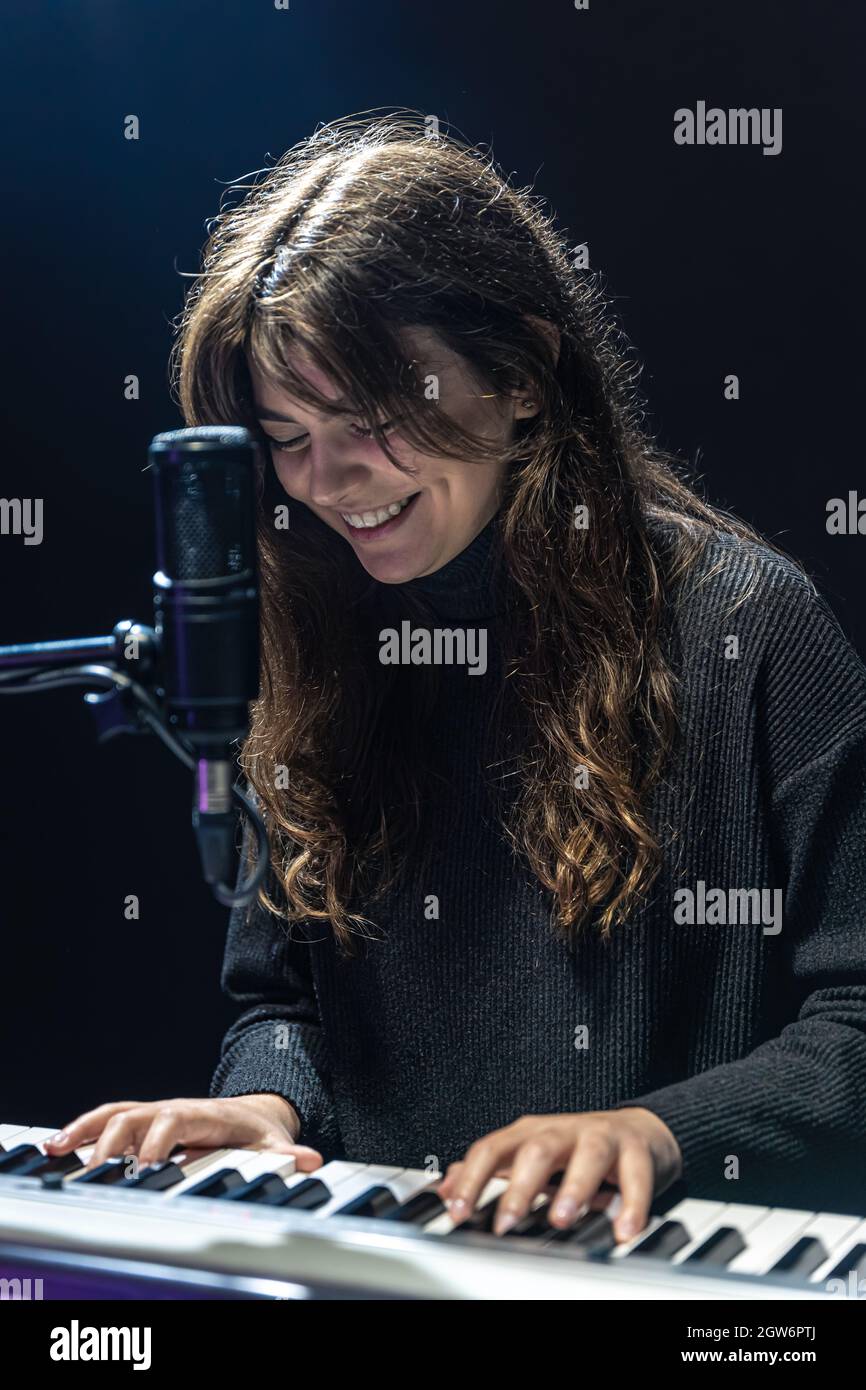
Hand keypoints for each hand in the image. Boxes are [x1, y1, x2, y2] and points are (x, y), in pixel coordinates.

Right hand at [43, 1093, 322, 1171]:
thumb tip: (311, 1161)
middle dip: (114, 1139)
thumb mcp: (275, 1143)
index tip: (145, 1167)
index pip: (174, 1119)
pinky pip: (110, 1119)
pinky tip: (58, 1146)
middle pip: (136, 1114)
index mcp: (204, 1114)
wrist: (256, 1112)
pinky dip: (83, 1129)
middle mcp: (175, 1109)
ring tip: (58, 1149)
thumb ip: (287, 1156)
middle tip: (97, 1170)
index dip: (158, 1141)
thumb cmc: (259, 1132)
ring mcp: (158, 1113)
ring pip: (116, 1113)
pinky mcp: (146, 1121)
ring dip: (87, 1129)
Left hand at [436, 1108, 681, 1241]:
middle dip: (520, 1186)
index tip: (458, 1211)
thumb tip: (444, 1188)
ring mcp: (600, 1136)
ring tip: (561, 1219)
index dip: (473, 1179)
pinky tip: (624, 1230)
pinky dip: (632, 1204)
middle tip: (507, 1222)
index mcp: (529, 1133)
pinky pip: (636, 1175)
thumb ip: (487, 1170)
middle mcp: (562, 1131)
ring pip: (587, 1155)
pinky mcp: (635, 1150)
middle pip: (537, 1150)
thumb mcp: (526, 1154)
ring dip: (574, 1188)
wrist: (636, 1131)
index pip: (492, 1148)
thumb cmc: (573, 1148)